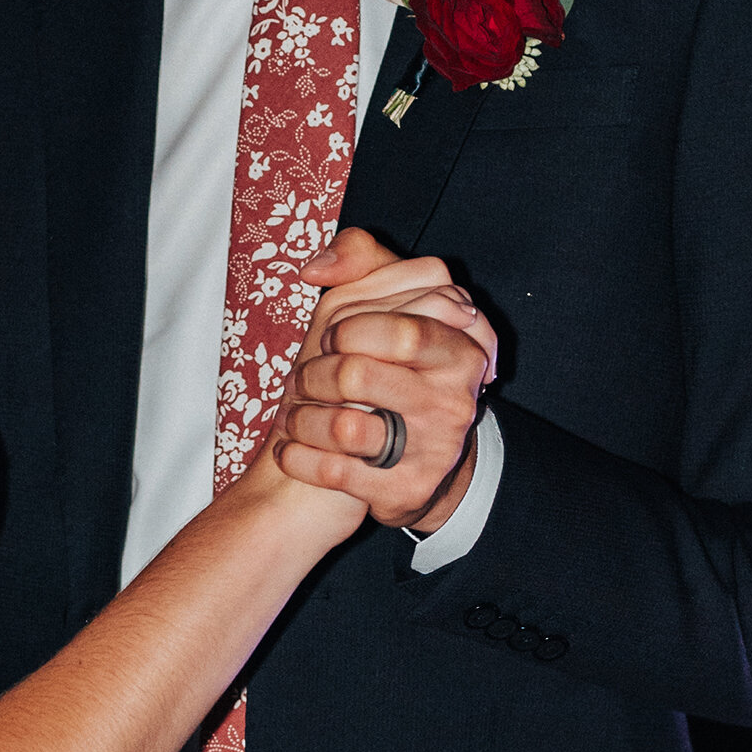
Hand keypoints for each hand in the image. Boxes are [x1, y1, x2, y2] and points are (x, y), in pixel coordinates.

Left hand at [274, 227, 497, 531]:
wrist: (408, 465)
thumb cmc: (389, 372)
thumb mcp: (388, 306)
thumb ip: (363, 260)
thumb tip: (314, 268)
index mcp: (460, 349)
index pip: (399, 327)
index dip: (348, 330)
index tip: (332, 339)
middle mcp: (456, 400)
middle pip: (357, 374)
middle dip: (314, 375)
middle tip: (305, 380)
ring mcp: (435, 449)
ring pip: (342, 426)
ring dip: (301, 419)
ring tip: (297, 415)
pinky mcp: (408, 491)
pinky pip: (335, 472)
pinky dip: (298, 458)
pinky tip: (291, 451)